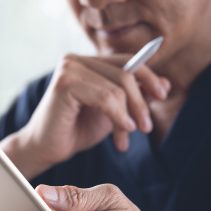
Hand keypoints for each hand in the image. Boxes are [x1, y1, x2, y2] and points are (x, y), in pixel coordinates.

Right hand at [0, 54, 170, 178]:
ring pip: (117, 87)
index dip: (148, 76)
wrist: (45, 150)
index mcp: (86, 62)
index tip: (163, 95)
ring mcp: (68, 69)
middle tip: (147, 127)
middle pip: (125, 72)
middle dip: (141, 101)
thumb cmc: (74, 132)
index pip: (125, 61)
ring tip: (126, 137)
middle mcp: (75, 60)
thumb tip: (165, 83)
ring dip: (128, 115)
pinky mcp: (65, 84)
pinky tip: (123, 131)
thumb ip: (133, 97)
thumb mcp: (112, 112)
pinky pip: (105, 97)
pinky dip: (118, 116)